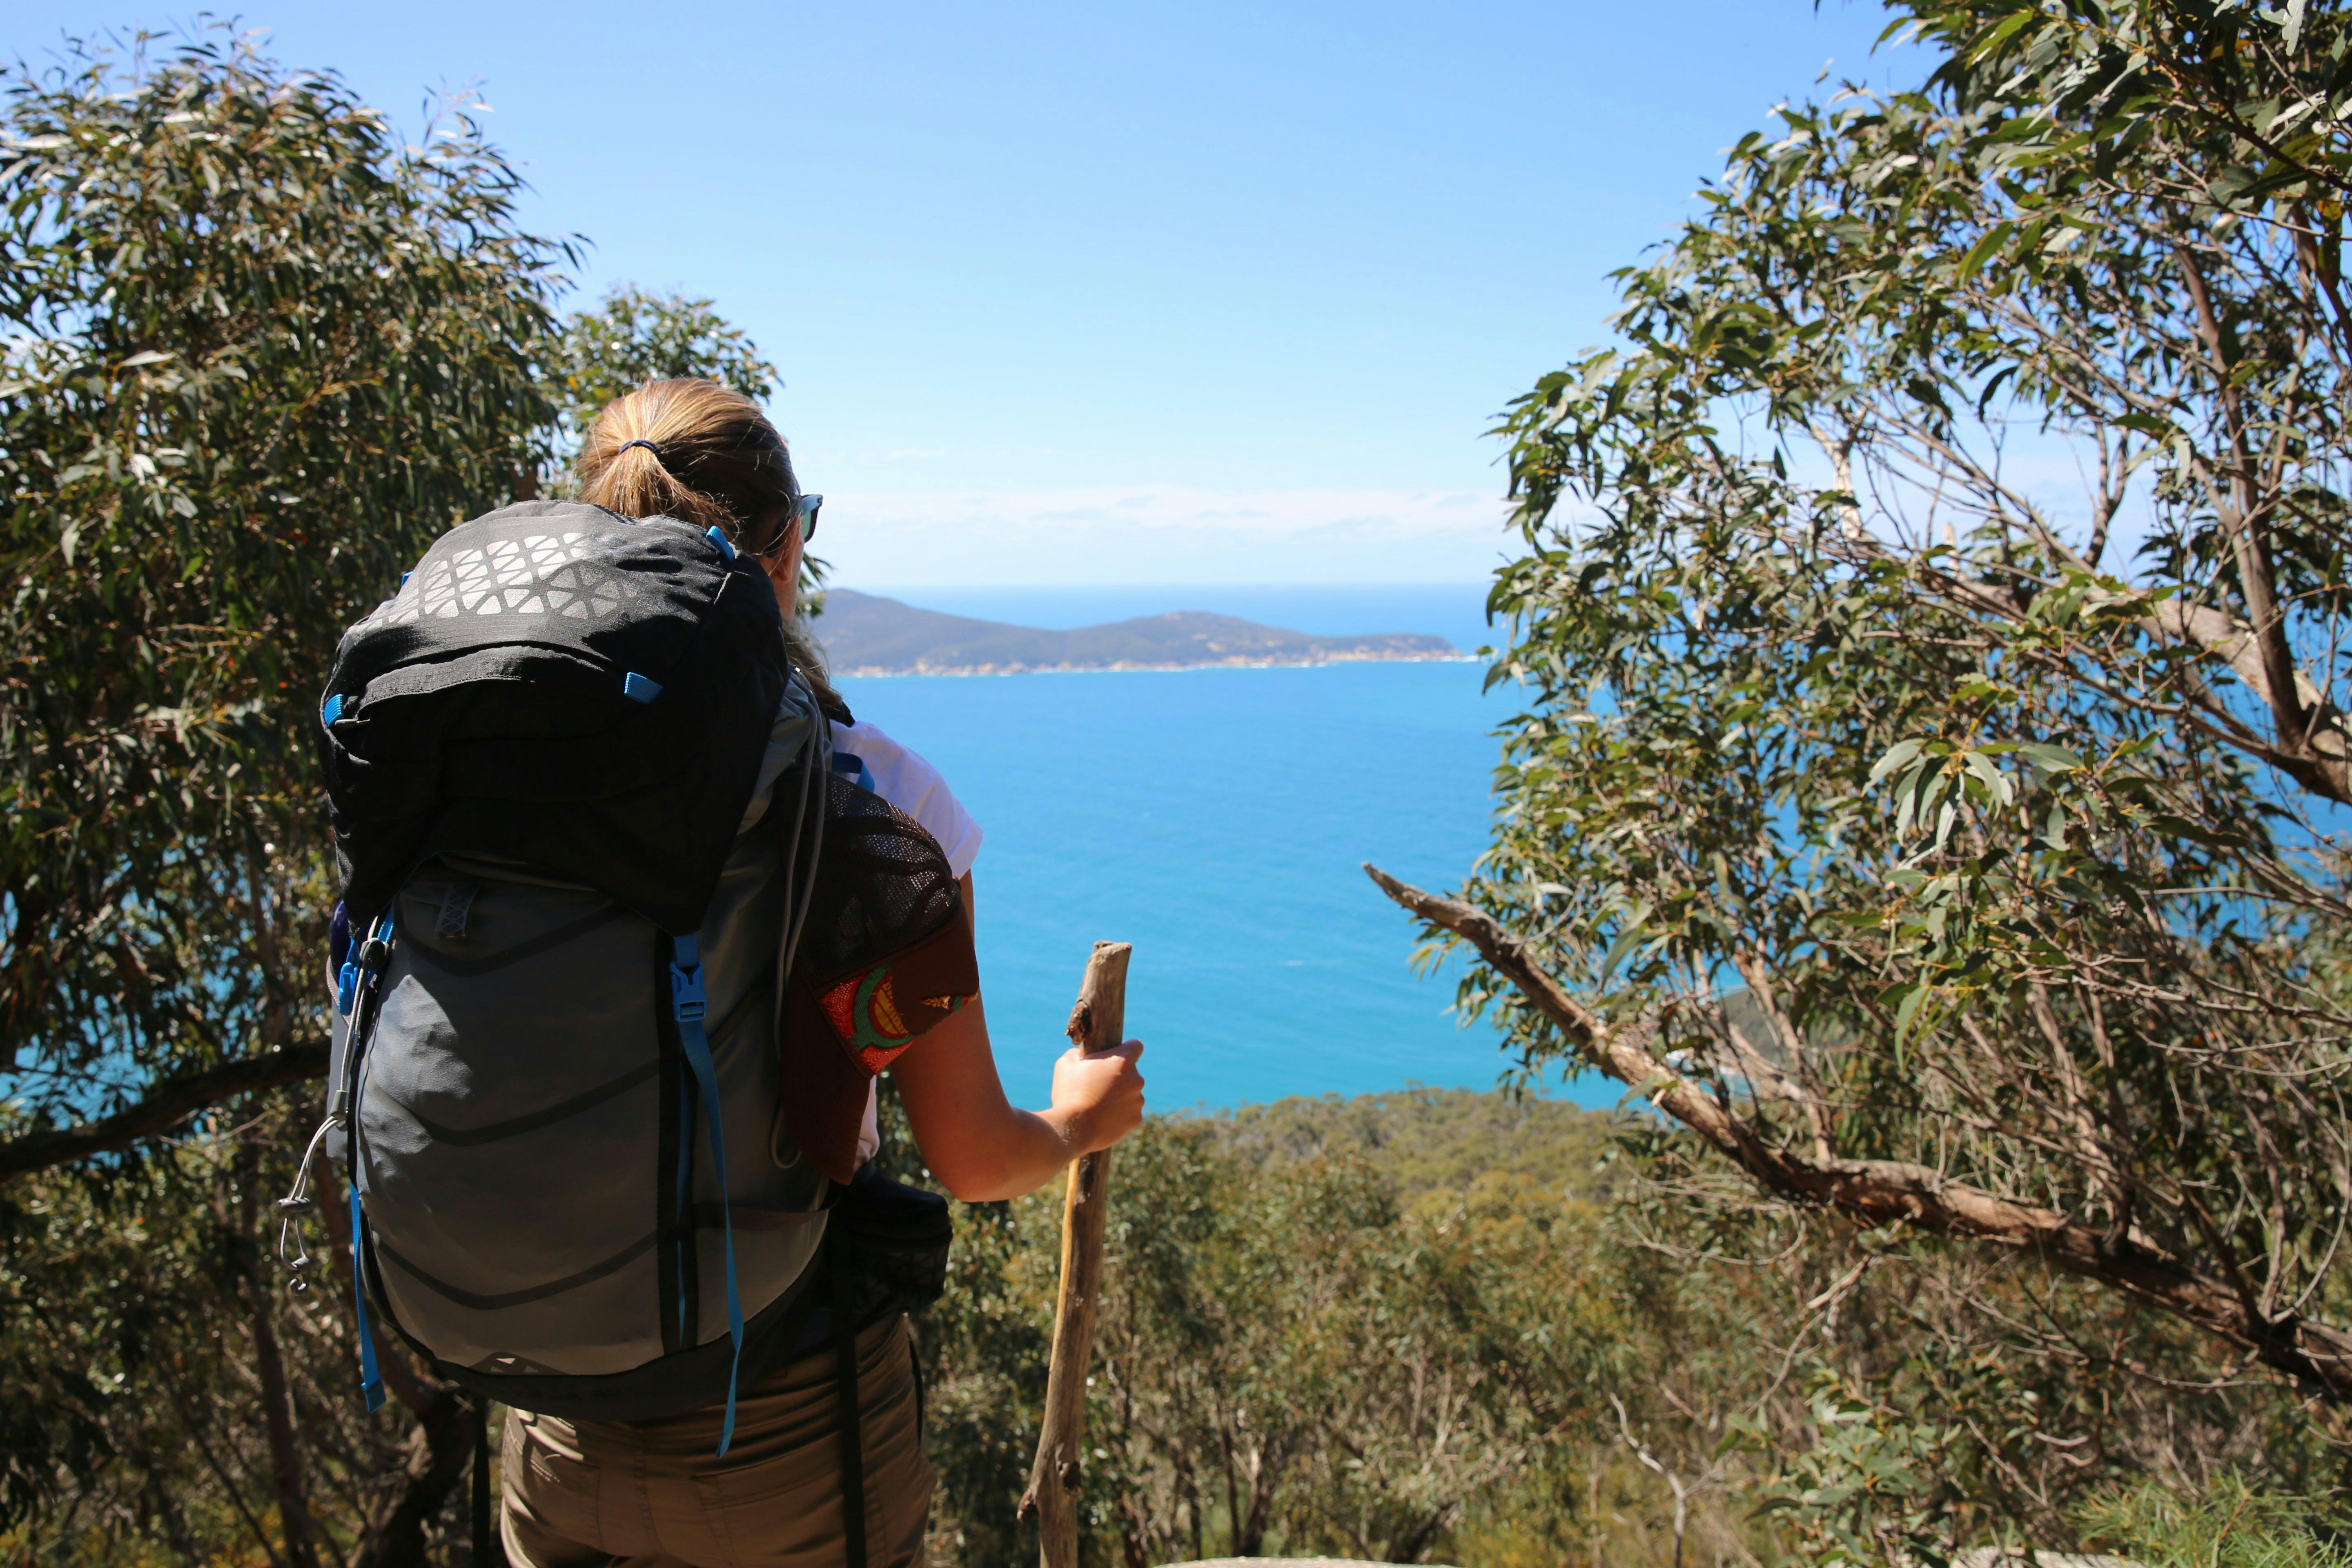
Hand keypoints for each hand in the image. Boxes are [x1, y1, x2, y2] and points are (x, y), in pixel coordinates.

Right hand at [1050, 1039, 1145, 1155]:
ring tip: (1098, 1105)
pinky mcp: (1136, 1119)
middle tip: (1097, 1085)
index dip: (1126, 1049)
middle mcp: (1136, 1079)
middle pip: (1131, 1072)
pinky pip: (1130, 1112)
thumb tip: (1082, 1056)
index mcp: (1122, 1061)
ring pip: (1130, 1093)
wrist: (1074, 1129)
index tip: (1117, 1055)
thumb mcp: (1066, 1064)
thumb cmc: (1069, 1094)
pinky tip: (1103, 1118)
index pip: (1136, 1046)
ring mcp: (1137, 1100)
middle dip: (1118, 1076)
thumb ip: (1079, 1054)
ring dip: (1119, 1096)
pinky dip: (1120, 1114)